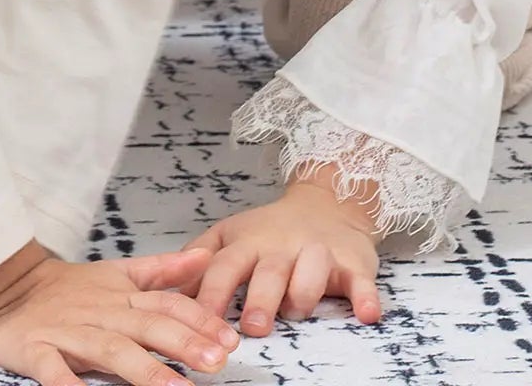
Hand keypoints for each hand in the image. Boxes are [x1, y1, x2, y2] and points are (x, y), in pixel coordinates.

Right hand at [0, 240, 240, 383]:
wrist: (3, 285)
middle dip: (183, 344)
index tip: (230, 338)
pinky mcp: (37, 349)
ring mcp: (69, 333)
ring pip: (111, 351)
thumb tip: (206, 256)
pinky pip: (53, 371)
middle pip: (147, 327)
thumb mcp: (117, 273)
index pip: (167, 305)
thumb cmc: (67, 289)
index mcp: (121, 296)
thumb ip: (161, 270)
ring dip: (144, 371)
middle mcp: (101, 314)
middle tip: (217, 362)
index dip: (199, 321)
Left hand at [179, 177, 383, 335]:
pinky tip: (366, 314)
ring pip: (311, 272)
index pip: (222, 268)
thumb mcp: (229, 236)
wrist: (326, 204)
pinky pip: (360, 281)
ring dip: (304, 292)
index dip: (210, 294)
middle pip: (267, 272)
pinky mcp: (352, 264)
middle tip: (252, 326)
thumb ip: (199, 259)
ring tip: (296, 311)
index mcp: (246, 244)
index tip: (197, 323)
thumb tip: (164, 289)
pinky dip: (365, 297)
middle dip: (259, 298)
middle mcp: (280, 247)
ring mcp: (317, 253)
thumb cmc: (269, 231)